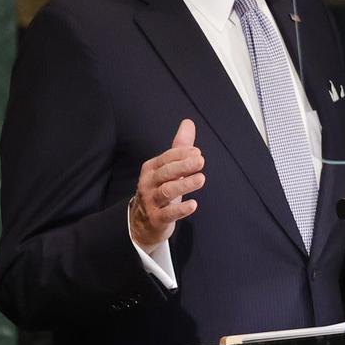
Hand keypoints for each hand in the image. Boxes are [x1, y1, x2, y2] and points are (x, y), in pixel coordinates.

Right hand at [130, 119, 205, 252]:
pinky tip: (193, 205)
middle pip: (165, 173)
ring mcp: (151, 202)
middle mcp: (148, 184)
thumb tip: (188, 122)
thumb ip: (179, 147)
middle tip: (201, 161)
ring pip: (166, 192)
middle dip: (183, 166)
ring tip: (201, 179)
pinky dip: (181, 209)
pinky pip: (168, 214)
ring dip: (184, 184)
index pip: (166, 158)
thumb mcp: (168, 168)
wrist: (143, 222)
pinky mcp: (157, 219)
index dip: (181, 154)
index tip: (198, 152)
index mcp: (151, 169)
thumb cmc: (160, 189)